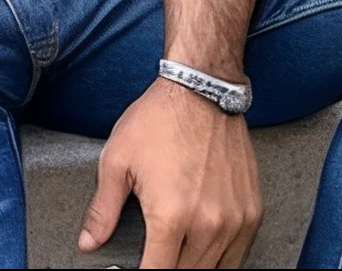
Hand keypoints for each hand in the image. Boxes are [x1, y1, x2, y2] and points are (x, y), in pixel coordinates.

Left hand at [78, 78, 262, 269]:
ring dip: (192, 266)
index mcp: (171, 216)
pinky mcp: (252, 211)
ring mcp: (235, 220)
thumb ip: (102, 209)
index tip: (134, 270)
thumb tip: (89, 242)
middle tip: (154, 255)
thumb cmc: (159, 119)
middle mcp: (207, 224)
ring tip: (174, 252)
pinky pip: (238, 255)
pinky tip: (201, 247)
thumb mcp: (117, 160)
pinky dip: (220, 258)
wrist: (202, 88)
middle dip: (166, 268)